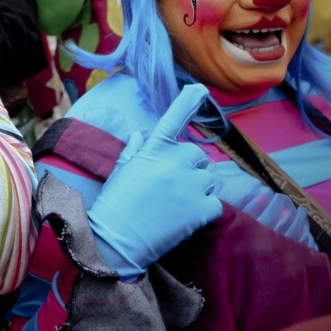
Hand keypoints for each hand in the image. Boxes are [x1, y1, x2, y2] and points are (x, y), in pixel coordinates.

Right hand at [88, 84, 220, 278]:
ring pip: (209, 179)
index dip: (188, 101)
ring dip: (198, 189)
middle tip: (170, 187)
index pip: (173, 118)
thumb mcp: (121, 169)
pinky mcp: (204, 208)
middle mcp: (175, 161)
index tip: (200, 89)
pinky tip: (185, 218)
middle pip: (198, 155)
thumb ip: (135, 150)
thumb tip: (140, 136)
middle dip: (190, 167)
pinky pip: (216, 203)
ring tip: (175, 205)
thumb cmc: (115, 204)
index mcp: (153, 149)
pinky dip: (205, 210)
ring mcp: (192, 184)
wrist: (116, 241)